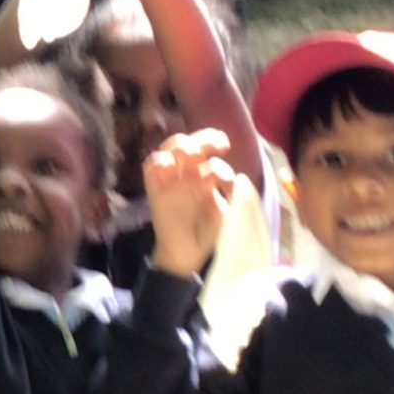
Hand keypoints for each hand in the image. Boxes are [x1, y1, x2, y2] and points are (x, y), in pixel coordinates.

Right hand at [142, 131, 235, 276]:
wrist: (186, 255)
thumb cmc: (211, 234)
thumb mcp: (231, 215)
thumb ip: (237, 198)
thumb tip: (241, 179)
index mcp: (210, 177)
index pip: (213, 153)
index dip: (219, 148)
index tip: (224, 153)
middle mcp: (191, 173)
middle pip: (194, 143)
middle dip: (203, 138)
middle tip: (211, 146)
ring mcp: (172, 179)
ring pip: (172, 148)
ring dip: (180, 145)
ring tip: (187, 154)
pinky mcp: (155, 189)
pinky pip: (152, 166)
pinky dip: (158, 161)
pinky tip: (168, 166)